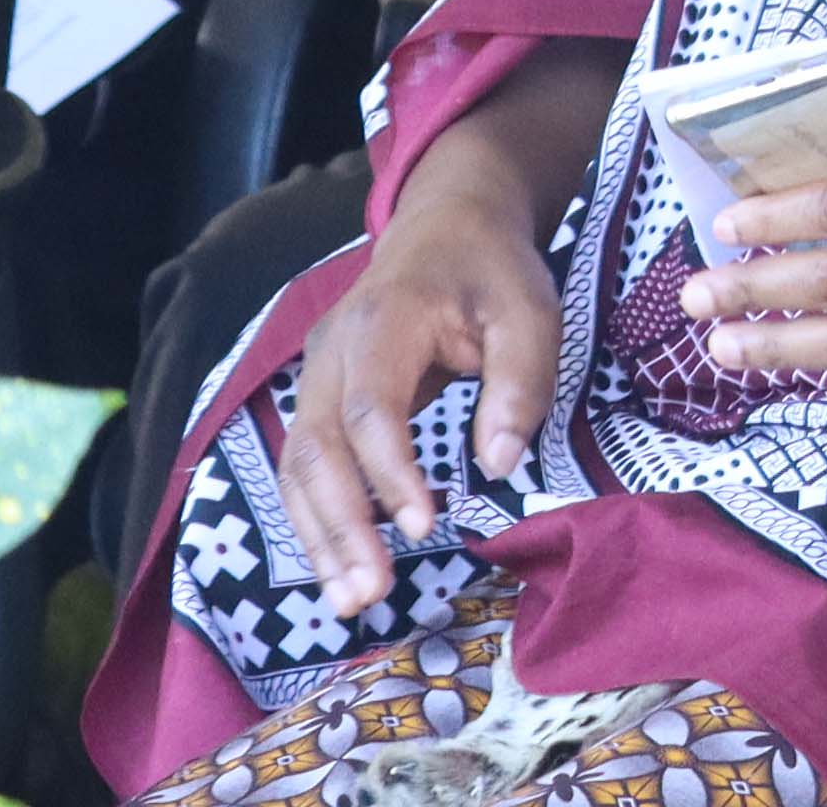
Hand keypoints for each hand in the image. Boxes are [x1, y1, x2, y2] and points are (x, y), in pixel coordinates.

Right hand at [267, 155, 561, 616]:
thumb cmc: (492, 273)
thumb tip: (499, 463)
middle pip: (318, 448)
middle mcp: (331, 351)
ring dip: (319, 536)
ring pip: (297, 465)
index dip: (389, 473)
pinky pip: (303, 466)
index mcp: (383, 321)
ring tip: (350, 599)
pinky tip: (339, 566)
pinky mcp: (319, 399)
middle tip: (368, 594)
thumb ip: (520, 381)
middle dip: (339, 526)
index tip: (424, 527)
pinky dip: (315, 519)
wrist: (447, 228)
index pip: (371, 409)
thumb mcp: (529, 311)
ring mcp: (316, 376)